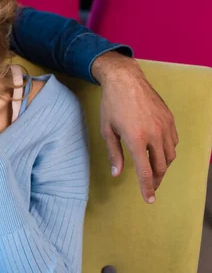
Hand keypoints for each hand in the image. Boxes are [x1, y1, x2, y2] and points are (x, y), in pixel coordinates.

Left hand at [92, 52, 178, 203]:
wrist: (126, 80)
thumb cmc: (112, 104)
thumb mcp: (107, 130)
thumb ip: (114, 153)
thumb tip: (117, 174)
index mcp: (136, 138)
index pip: (146, 171)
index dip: (148, 189)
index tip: (149, 200)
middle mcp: (154, 134)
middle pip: (161, 167)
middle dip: (156, 180)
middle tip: (150, 188)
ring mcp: (165, 126)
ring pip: (170, 155)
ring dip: (162, 166)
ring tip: (153, 170)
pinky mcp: (170, 119)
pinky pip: (173, 142)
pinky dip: (167, 151)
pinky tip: (158, 152)